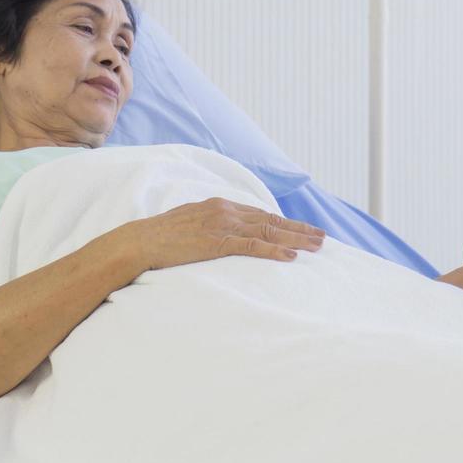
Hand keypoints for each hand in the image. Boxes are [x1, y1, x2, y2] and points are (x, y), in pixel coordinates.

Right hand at [128, 197, 325, 269]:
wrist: (140, 241)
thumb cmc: (161, 236)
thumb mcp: (190, 223)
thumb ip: (210, 225)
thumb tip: (222, 234)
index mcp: (220, 205)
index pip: (259, 214)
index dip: (283, 223)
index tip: (301, 229)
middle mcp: (226, 211)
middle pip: (271, 220)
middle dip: (299, 228)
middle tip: (321, 236)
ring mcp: (223, 226)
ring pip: (269, 231)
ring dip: (296, 239)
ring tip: (316, 246)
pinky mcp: (218, 242)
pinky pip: (253, 246)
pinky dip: (275, 250)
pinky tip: (292, 256)